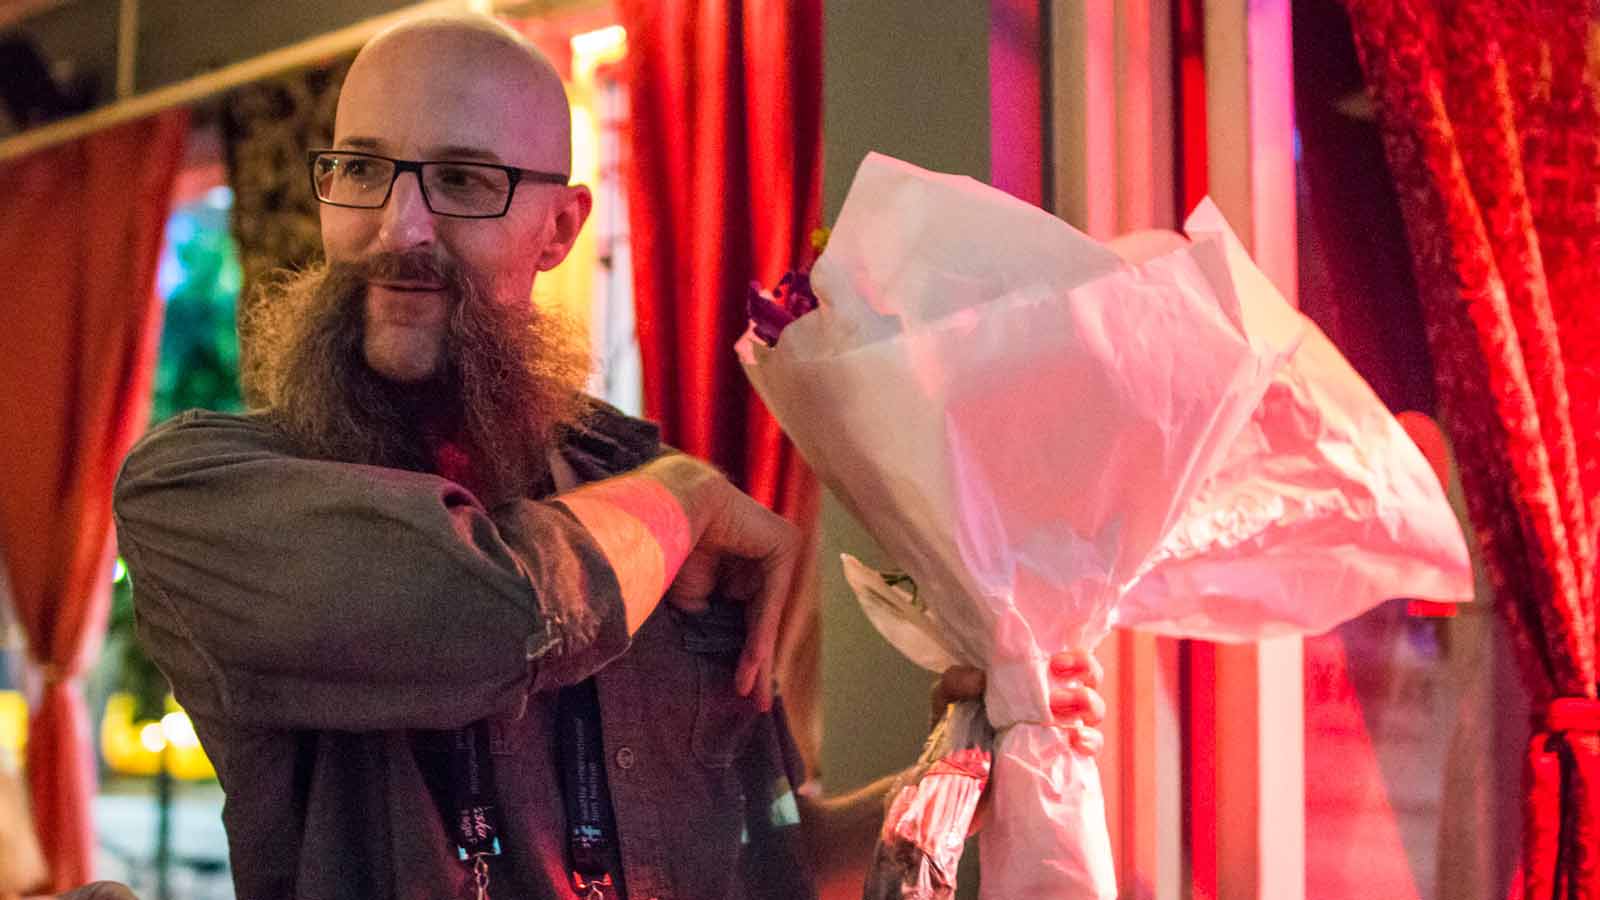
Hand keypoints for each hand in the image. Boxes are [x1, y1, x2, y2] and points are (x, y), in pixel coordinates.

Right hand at [647, 455, 802, 712]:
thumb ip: (715, 621)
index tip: (742, 692)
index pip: (749, 618)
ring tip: (753, 695)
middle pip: (763, 619)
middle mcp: (766, 558)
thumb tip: (726, 657)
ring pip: (768, 615)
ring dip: (761, 658)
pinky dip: (760, 634)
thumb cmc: (671, 549)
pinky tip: (754, 665)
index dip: (746, 656)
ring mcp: (780, 549)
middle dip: (760, 664)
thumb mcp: (695, 599)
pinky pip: (771, 600)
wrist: (666, 512)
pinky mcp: (785, 545)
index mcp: (745, 567)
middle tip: (758, 703)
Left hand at [930, 649, 1105, 755]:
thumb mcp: (947, 699)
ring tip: (1058, 709)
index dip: (1073, 653)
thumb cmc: (954, 734)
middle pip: (1090, 677)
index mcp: (1030, 681)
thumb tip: (982, 678)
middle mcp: (1051, 703)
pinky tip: (1076, 741)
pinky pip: (1090, 748)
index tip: (1055, 661)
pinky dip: (1090, 741)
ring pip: (1095, 709)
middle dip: (1086, 671)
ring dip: (1087, 703)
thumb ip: (958, 681)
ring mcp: (1059, 733)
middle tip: (1057, 676)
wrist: (952, 785)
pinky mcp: (1062, 761)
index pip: (1064, 657)